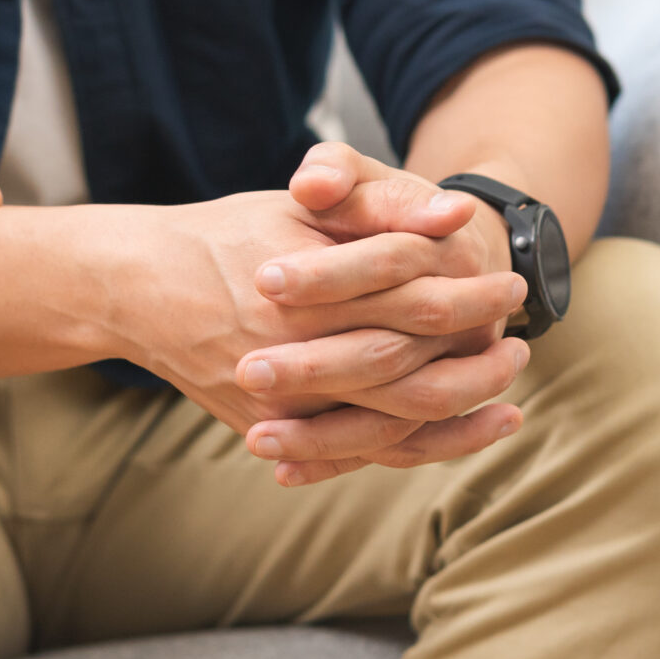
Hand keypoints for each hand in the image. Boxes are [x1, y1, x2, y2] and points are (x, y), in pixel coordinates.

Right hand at [115, 179, 529, 485]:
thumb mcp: (302, 206)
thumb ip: (380, 206)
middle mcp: (293, 349)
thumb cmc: (230, 235)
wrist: (139, 288)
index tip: (512, 281)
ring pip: (389, 423)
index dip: (472, 291)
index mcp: (308, 285)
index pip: (413, 294)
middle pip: (409, 366)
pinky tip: (458, 437)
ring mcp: (279, 401)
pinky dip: (411, 448)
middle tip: (520, 344)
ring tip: (507, 400)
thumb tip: (457, 214)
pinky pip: (353, 452)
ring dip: (459, 417)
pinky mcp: (270, 431)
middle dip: (475, 359)